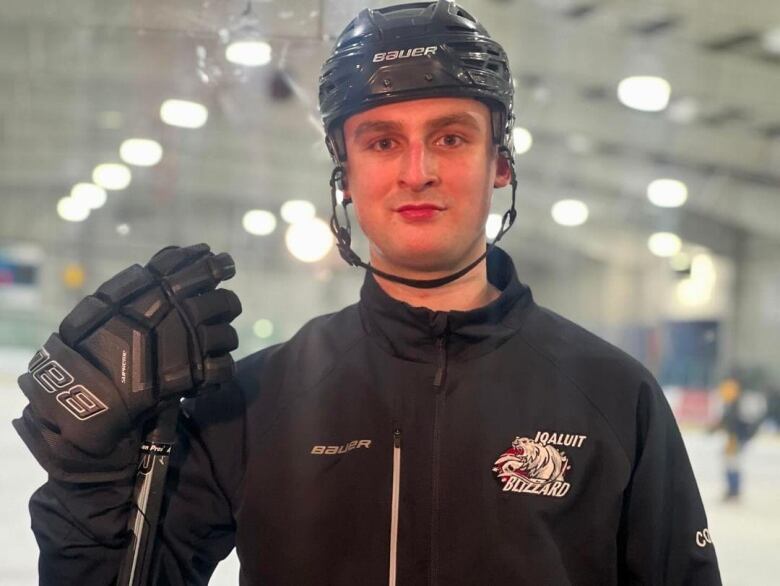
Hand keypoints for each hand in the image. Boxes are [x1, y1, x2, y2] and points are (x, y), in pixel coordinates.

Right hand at [16, 243, 241, 460]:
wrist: (87, 385)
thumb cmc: (89, 341)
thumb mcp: (109, 299)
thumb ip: (143, 282)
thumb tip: (173, 260)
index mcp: (163, 289)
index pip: (202, 266)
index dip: (216, 264)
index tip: (224, 264)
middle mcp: (184, 312)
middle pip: (225, 301)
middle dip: (225, 305)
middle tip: (221, 310)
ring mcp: (194, 343)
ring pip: (228, 335)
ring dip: (222, 341)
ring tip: (210, 347)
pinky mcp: (197, 374)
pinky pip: (224, 368)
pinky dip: (218, 371)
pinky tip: (207, 372)